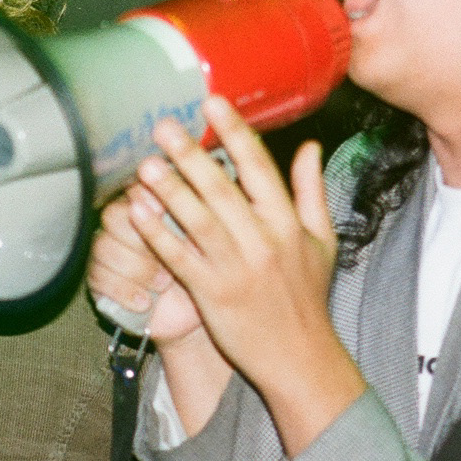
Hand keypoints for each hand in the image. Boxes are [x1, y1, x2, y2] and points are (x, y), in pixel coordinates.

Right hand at [88, 190, 202, 345]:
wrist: (191, 314)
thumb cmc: (201, 271)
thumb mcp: (203, 240)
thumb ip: (190, 212)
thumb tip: (175, 193)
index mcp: (152, 206)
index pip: (135, 190)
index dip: (145, 199)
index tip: (162, 211)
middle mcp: (126, 224)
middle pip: (113, 215)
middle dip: (141, 240)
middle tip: (166, 260)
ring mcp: (110, 250)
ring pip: (103, 246)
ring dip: (137, 269)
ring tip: (163, 284)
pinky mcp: (100, 278)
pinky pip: (98, 276)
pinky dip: (125, 291)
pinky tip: (145, 301)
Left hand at [127, 95, 366, 454]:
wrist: (300, 357)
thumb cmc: (308, 296)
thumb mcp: (322, 240)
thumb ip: (312, 191)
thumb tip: (309, 146)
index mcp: (287, 223)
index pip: (260, 168)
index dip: (235, 134)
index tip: (213, 104)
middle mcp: (262, 241)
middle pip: (221, 190)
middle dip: (191, 155)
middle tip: (163, 125)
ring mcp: (236, 268)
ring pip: (197, 221)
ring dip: (169, 190)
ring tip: (145, 164)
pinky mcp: (212, 294)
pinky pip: (180, 259)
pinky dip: (158, 235)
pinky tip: (138, 213)